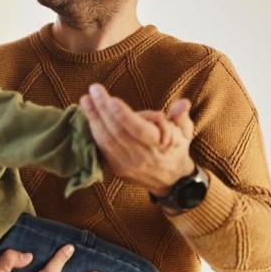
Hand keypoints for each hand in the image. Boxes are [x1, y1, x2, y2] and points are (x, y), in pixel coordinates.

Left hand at [79, 84, 195, 196]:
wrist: (171, 181)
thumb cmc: (176, 149)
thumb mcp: (185, 132)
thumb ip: (181, 117)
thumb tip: (183, 104)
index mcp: (159, 146)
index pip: (139, 130)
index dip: (124, 116)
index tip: (111, 100)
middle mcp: (141, 157)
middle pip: (118, 132)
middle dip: (103, 110)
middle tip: (93, 90)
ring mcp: (127, 165)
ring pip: (106, 140)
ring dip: (93, 119)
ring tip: (85, 100)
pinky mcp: (117, 169)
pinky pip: (103, 148)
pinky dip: (94, 131)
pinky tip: (88, 116)